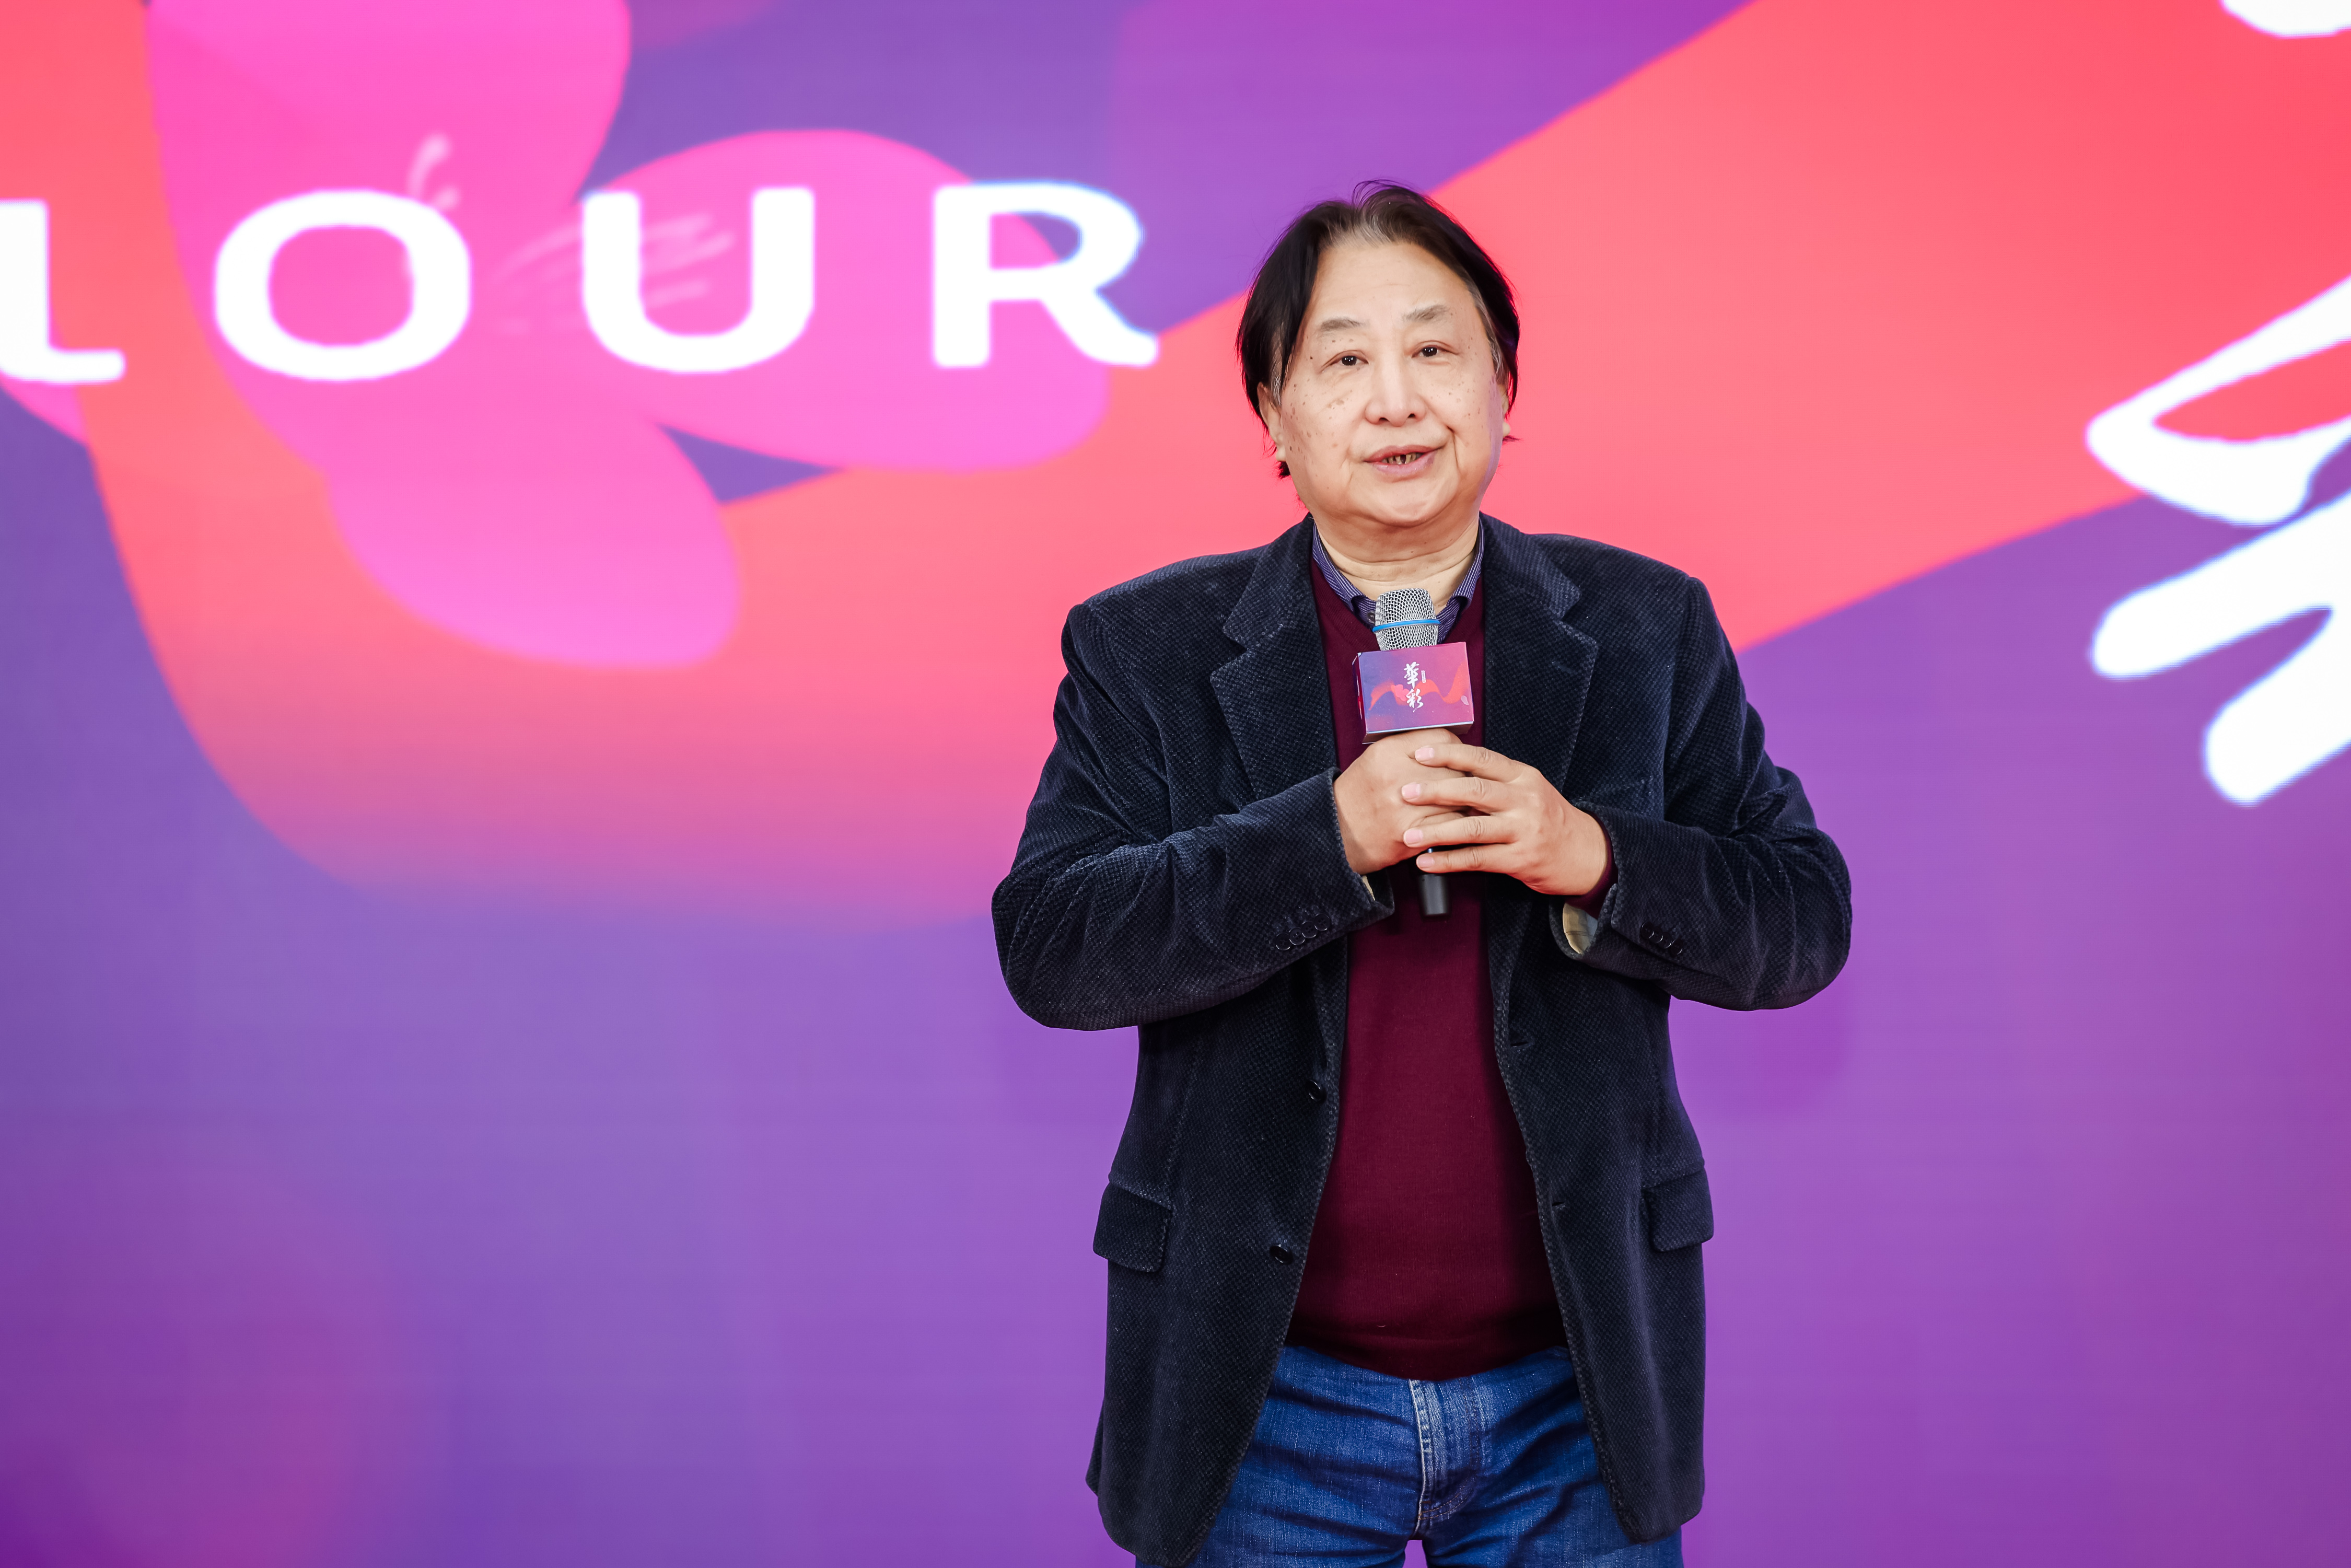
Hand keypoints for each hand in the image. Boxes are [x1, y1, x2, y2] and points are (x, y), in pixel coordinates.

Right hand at [1332, 728, 1465, 873]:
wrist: (1336, 831)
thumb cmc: (1360, 794)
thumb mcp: (1377, 759)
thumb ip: (1410, 749)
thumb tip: (1450, 748)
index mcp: (1389, 750)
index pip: (1442, 740)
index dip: (1456, 750)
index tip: (1458, 760)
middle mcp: (1396, 774)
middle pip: (1454, 768)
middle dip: (1463, 778)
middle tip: (1464, 785)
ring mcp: (1404, 805)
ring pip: (1456, 797)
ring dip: (1463, 802)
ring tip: (1460, 804)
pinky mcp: (1410, 831)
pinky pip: (1450, 823)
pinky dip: (1456, 823)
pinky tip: (1451, 823)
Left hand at [1396, 742, 1609, 896]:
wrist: (1583, 852)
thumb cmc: (1546, 817)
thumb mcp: (1527, 790)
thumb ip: (1494, 780)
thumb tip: (1447, 768)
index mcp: (1523, 777)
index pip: (1482, 759)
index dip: (1450, 755)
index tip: (1420, 754)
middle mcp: (1524, 800)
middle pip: (1475, 790)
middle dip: (1436, 791)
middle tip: (1405, 792)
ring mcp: (1523, 830)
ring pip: (1473, 828)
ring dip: (1436, 832)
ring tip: (1408, 834)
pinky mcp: (1520, 859)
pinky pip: (1478, 859)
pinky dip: (1449, 862)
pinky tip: (1426, 863)